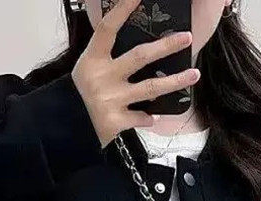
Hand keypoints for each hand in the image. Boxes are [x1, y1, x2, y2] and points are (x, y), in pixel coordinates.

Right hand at [71, 0, 199, 147]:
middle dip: (166, 46)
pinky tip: (156, 116)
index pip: (108, 29)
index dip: (122, 10)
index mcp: (92, 60)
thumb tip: (138, 48)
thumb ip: (107, 57)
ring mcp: (110, 100)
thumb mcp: (88, 70)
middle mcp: (102, 77)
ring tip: (194, 75)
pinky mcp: (115, 121)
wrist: (66, 129)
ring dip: (174, 81)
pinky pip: (141, 117)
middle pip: (140, 56)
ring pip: (150, 88)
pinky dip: (149, 118)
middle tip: (187, 37)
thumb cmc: (79, 96)